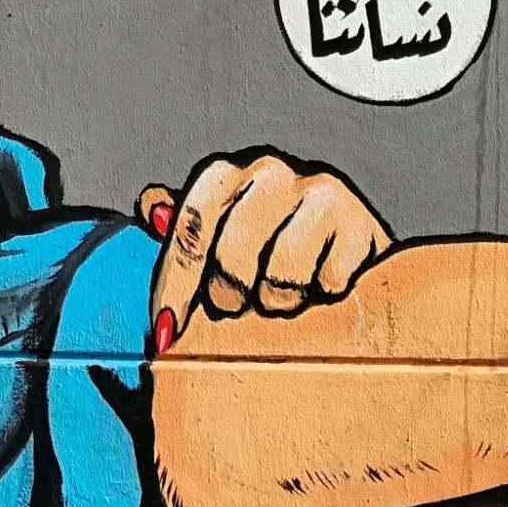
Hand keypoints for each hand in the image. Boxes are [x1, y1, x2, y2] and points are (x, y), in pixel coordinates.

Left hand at [141, 153, 390, 351]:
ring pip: (281, 275)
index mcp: (226, 176)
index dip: (176, 284)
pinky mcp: (359, 223)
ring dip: (279, 302)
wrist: (353, 257)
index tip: (167, 334)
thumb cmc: (272, 251)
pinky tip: (324, 289)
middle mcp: (270, 172)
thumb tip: (149, 205)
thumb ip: (185, 230)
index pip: (191, 227)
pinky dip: (323, 299)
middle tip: (239, 307)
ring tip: (284, 299)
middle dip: (230, 297)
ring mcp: (319, 191)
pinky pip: (328, 284)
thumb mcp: (222, 239)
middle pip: (232, 256)